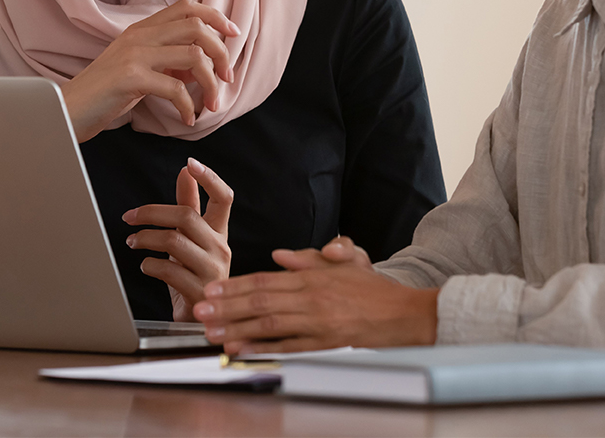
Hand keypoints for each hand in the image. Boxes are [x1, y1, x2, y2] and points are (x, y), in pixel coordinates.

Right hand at [62, 0, 239, 142]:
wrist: (65, 110)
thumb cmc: (104, 94)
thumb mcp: (138, 69)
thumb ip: (167, 62)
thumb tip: (201, 66)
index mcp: (141, 29)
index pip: (186, 6)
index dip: (215, 15)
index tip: (233, 34)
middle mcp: (139, 35)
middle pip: (196, 26)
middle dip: (221, 52)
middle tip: (227, 78)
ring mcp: (134, 54)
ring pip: (193, 55)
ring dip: (211, 82)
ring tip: (212, 103)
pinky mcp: (130, 78)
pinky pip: (176, 88)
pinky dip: (190, 106)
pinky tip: (188, 118)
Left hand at [123, 158, 232, 322]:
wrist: (200, 320)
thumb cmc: (193, 275)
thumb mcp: (191, 239)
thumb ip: (189, 206)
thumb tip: (185, 172)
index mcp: (219, 232)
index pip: (224, 198)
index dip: (210, 178)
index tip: (190, 163)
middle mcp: (220, 248)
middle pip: (187, 216)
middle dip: (152, 212)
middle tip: (129, 216)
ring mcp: (212, 270)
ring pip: (174, 241)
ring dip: (145, 238)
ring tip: (132, 242)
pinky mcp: (199, 291)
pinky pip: (169, 270)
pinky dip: (150, 265)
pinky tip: (145, 265)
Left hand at [191, 238, 437, 353]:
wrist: (405, 313)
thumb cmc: (372, 289)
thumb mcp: (343, 262)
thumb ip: (308, 259)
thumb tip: (279, 255)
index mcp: (312, 276)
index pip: (265, 279)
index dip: (235, 284)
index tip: (212, 288)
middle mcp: (311, 297)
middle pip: (260, 299)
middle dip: (226, 305)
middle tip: (200, 309)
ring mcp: (318, 322)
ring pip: (269, 323)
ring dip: (237, 327)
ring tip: (212, 331)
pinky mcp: (325, 343)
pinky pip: (289, 346)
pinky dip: (264, 348)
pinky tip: (243, 349)